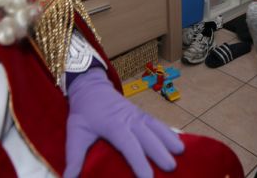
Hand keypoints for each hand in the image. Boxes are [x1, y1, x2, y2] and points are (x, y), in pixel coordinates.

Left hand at [64, 66, 183, 177]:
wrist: (90, 87)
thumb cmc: (83, 113)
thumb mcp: (75, 133)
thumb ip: (74, 157)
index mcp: (113, 124)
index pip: (128, 145)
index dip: (138, 161)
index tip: (148, 177)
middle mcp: (129, 118)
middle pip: (146, 136)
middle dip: (159, 152)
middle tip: (171, 167)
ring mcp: (137, 114)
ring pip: (155, 127)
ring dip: (168, 139)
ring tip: (182, 151)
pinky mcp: (141, 113)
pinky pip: (156, 122)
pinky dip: (168, 131)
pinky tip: (178, 140)